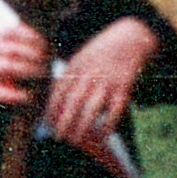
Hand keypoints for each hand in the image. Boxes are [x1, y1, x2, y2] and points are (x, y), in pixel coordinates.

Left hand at [44, 18, 157, 147]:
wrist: (130, 36)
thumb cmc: (101, 52)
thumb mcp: (80, 58)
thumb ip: (68, 77)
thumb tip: (52, 103)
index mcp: (76, 66)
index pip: (59, 91)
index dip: (51, 109)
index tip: (47, 124)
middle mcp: (90, 73)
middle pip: (73, 102)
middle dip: (64, 121)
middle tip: (58, 137)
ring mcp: (108, 80)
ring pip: (92, 107)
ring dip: (82, 126)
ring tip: (76, 141)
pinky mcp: (124, 86)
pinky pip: (115, 109)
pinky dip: (108, 123)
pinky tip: (101, 135)